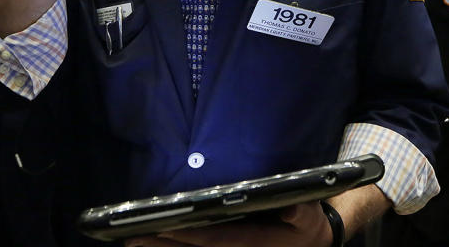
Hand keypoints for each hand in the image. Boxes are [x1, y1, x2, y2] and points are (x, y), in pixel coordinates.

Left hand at [124, 201, 331, 246]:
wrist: (315, 242)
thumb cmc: (309, 225)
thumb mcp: (309, 215)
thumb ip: (299, 211)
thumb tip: (290, 205)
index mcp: (255, 244)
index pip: (217, 240)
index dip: (189, 236)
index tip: (163, 228)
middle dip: (165, 245)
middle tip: (133, 238)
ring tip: (135, 243)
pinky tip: (159, 245)